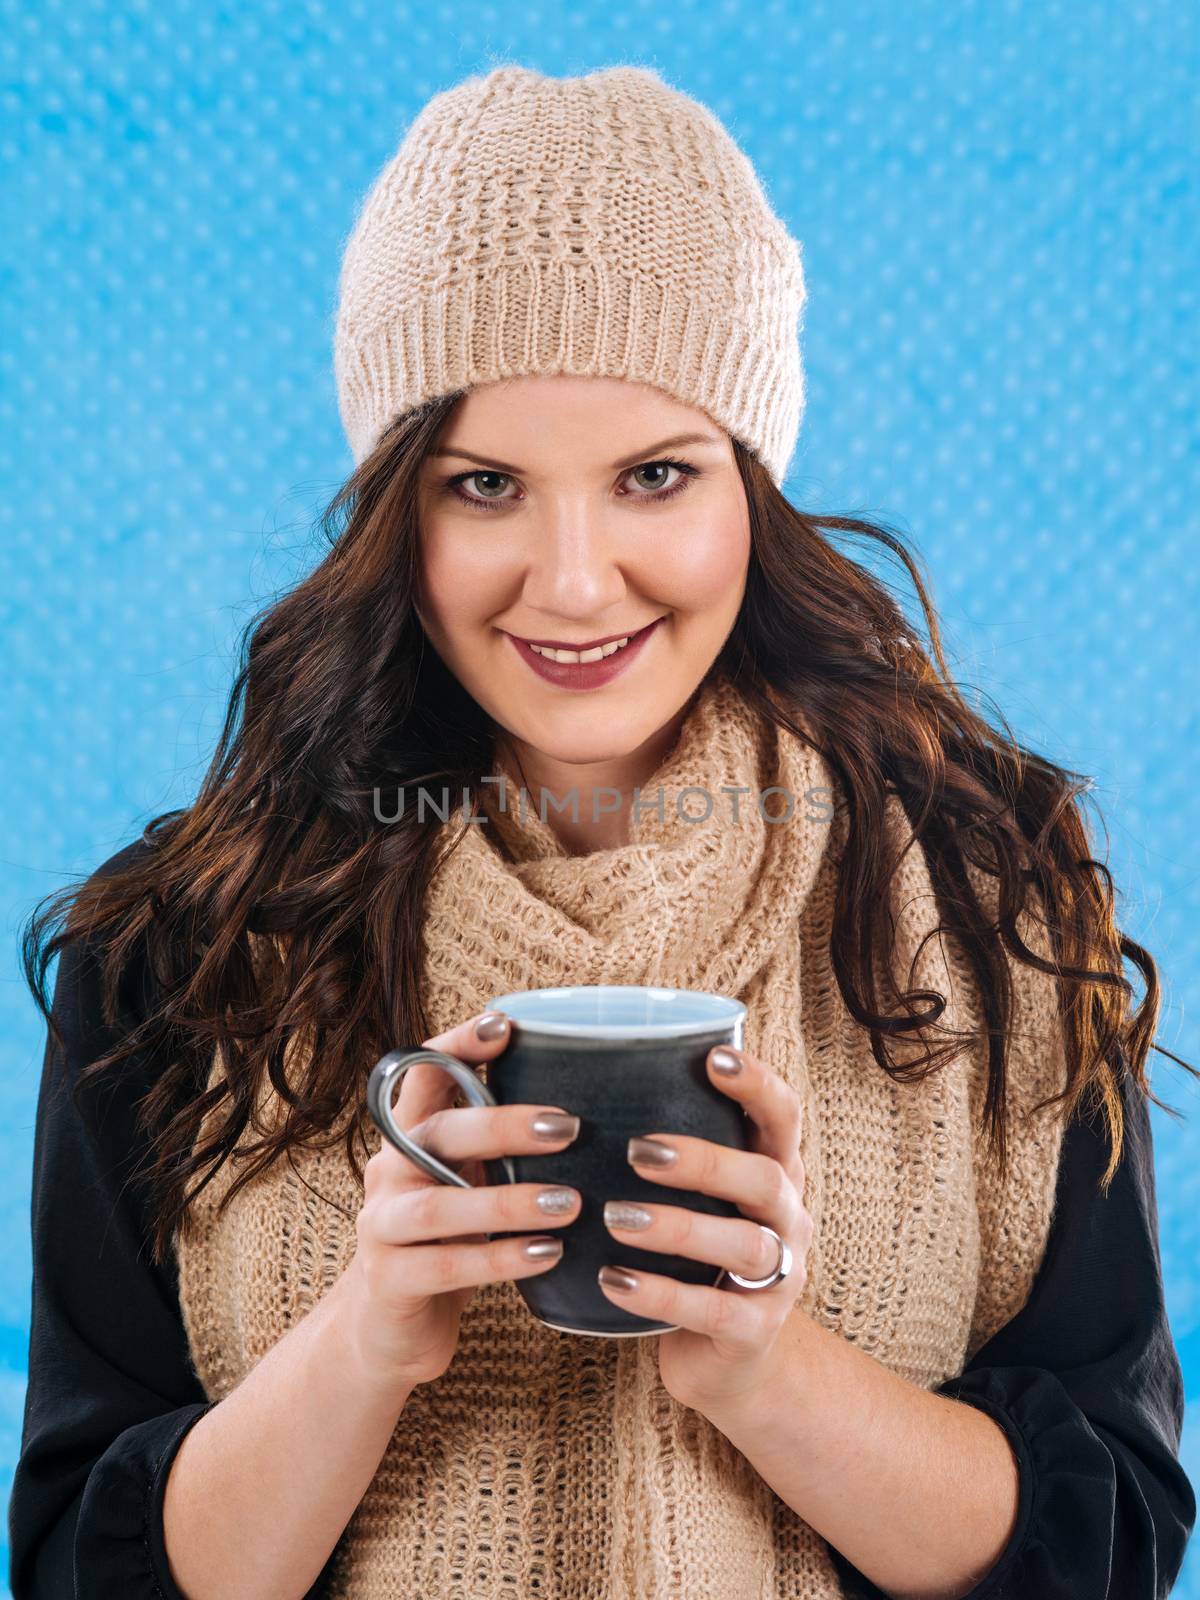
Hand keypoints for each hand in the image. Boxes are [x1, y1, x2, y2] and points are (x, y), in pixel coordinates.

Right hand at [340, 1009, 582, 1401]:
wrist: (391, 1330)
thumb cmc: (449, 1243)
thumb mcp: (468, 1184)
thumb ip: (502, 1148)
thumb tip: (593, 1105)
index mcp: (410, 1137)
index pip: (423, 1074)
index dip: (458, 1045)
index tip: (505, 1025)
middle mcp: (389, 1171)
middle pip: (438, 1133)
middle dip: (503, 1125)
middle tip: (568, 1126)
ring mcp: (381, 1225)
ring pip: (438, 1205)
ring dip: (508, 1201)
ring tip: (570, 1203)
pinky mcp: (389, 1280)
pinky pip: (445, 1266)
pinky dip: (499, 1258)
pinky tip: (548, 1255)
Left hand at [597, 1042, 812, 1416]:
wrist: (732, 1358)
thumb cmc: (699, 1254)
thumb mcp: (703, 1198)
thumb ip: (671, 1149)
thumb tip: (582, 1078)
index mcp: (777, 1173)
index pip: (784, 1117)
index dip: (756, 1085)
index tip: (712, 1057)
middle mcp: (788, 1220)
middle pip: (766, 1179)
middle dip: (704, 1161)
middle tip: (637, 1151)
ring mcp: (779, 1279)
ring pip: (745, 1246)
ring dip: (678, 1227)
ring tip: (616, 1218)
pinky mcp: (752, 1331)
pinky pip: (712, 1310)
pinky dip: (660, 1294)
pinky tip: (611, 1280)